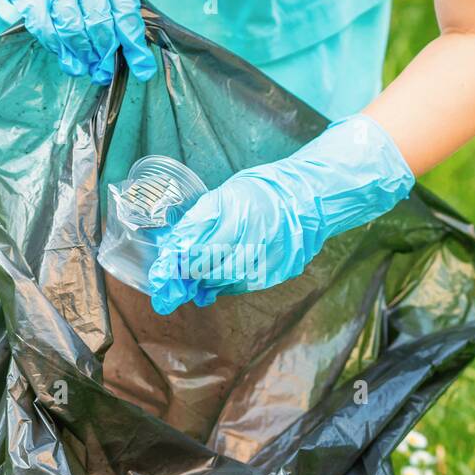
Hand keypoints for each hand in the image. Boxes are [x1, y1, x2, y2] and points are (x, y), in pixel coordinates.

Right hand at [0, 0, 156, 83]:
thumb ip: (117, 0)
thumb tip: (129, 43)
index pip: (126, 15)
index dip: (134, 47)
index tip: (142, 70)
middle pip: (101, 27)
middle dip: (106, 56)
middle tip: (105, 71)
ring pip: (74, 32)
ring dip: (83, 56)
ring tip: (87, 67)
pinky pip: (47, 30)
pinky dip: (58, 48)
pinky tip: (66, 55)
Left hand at [147, 114, 415, 314]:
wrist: (310, 198)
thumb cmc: (264, 191)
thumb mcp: (228, 194)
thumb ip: (201, 219)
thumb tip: (174, 244)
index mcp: (239, 214)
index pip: (200, 246)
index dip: (179, 261)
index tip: (163, 271)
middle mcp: (255, 237)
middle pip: (212, 266)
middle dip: (190, 274)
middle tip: (175, 278)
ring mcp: (270, 257)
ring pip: (228, 279)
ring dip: (208, 281)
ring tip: (197, 279)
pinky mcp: (280, 270)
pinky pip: (246, 283)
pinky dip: (230, 283)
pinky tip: (222, 278)